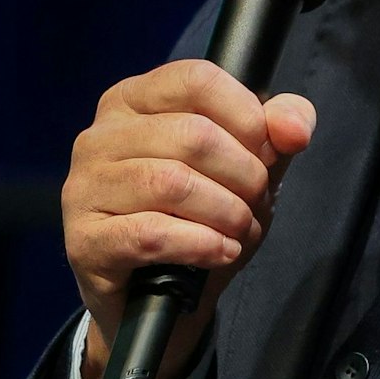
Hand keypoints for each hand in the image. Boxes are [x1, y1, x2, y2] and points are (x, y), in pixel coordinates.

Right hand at [61, 59, 315, 378]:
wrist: (149, 298)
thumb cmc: (193, 220)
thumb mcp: (241, 170)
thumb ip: (272, 135)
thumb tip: (294, 126)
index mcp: (132, 101)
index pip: (196, 80)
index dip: (247, 116)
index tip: (267, 152)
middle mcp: (99, 136)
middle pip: (192, 134)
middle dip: (245, 175)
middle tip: (256, 204)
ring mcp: (85, 187)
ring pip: (172, 182)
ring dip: (227, 212)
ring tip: (241, 231)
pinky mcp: (85, 239)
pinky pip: (152, 234)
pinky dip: (201, 244)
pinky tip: (221, 251)